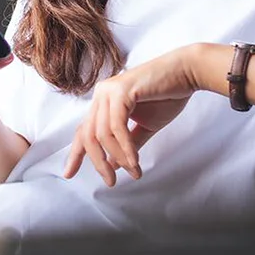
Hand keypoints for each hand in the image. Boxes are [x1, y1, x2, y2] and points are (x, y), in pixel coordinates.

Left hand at [63, 43, 201, 186]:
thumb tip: (114, 166)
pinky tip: (135, 161)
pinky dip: (125, 147)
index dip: (76, 154)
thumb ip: (128, 144)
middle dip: (98, 162)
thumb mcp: (144, 126)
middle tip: (110, 182)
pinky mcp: (121, 90)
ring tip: (134, 172)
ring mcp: (109, 90)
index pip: (83, 130)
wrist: (186, 72)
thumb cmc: (167, 96)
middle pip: (88, 135)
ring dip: (118, 157)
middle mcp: (101, 94)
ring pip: (102, 133)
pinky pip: (117, 126)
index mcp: (103, 101)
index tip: (68, 174)